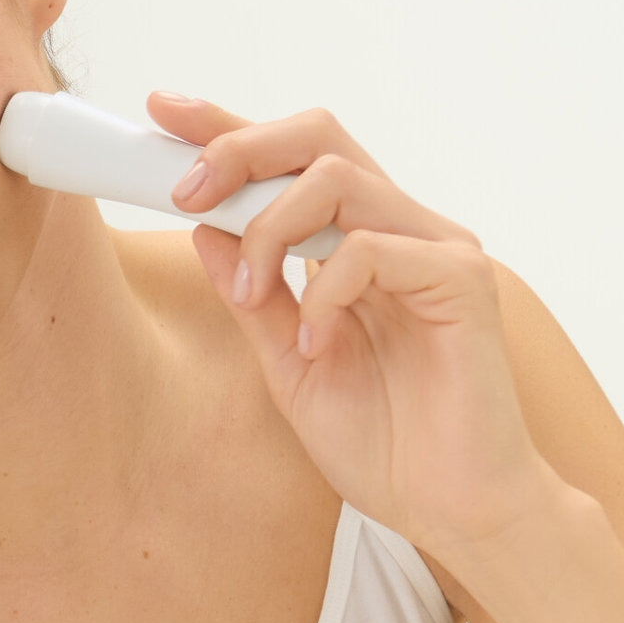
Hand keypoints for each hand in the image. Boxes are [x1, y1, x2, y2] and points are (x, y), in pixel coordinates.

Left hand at [148, 93, 565, 554]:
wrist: (451, 510)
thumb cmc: (383, 443)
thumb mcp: (288, 365)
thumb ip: (253, 298)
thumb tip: (203, 228)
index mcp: (357, 244)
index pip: (291, 161)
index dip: (227, 128)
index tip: (161, 112)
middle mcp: (401, 230)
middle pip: (319, 138)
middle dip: (238, 149)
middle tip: (184, 192)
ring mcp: (436, 249)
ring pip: (338, 181)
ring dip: (269, 231)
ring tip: (250, 295)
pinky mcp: (462, 281)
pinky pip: (371, 249)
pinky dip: (323, 291)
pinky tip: (316, 343)